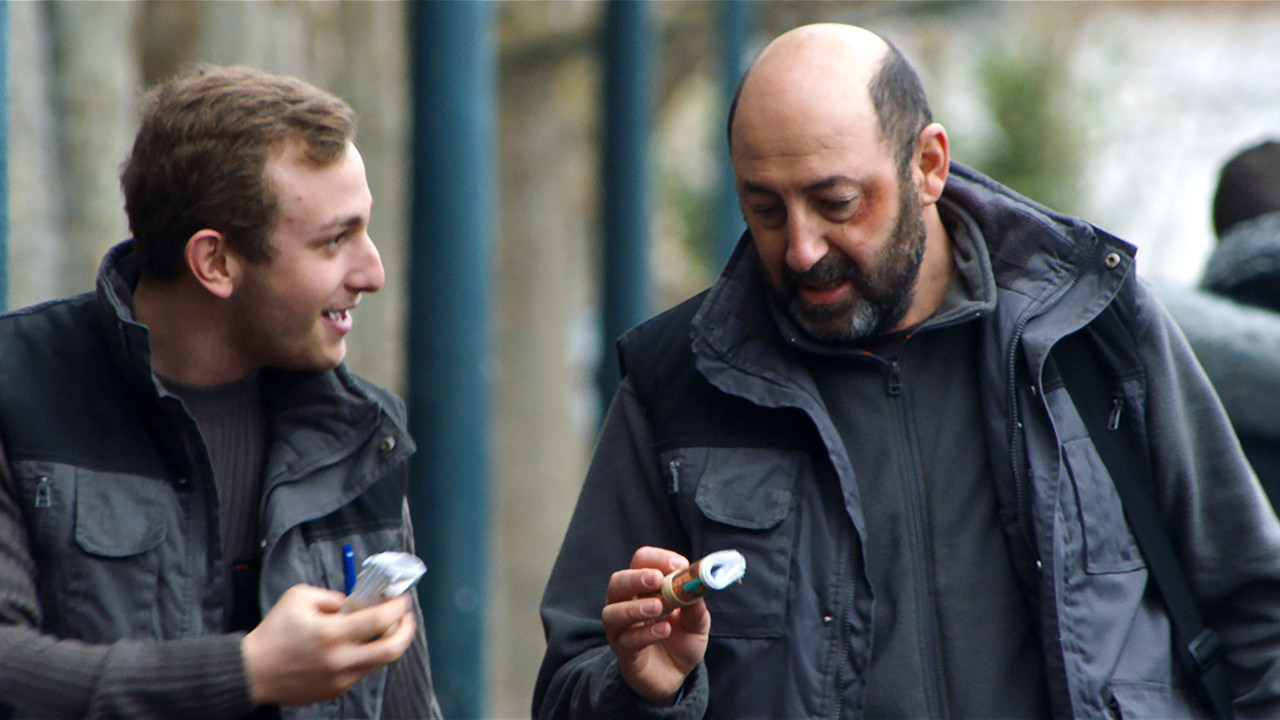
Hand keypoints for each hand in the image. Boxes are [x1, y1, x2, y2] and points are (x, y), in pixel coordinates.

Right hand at [241, 584, 415, 705]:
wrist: (253, 671)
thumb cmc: (274, 631)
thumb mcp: (300, 598)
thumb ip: (332, 597)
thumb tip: (356, 603)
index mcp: (332, 634)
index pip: (380, 620)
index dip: (398, 607)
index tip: (403, 599)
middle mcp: (340, 660)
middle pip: (392, 649)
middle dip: (407, 630)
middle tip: (406, 617)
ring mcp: (340, 679)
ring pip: (380, 662)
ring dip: (389, 643)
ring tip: (386, 629)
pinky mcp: (335, 691)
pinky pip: (361, 672)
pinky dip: (367, 657)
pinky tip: (359, 646)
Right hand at [602, 546, 709, 704]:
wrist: (676, 675)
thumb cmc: (682, 640)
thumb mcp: (697, 621)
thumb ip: (696, 605)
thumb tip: (696, 586)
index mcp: (644, 588)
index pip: (641, 561)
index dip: (658, 559)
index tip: (678, 565)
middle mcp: (625, 604)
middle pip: (618, 582)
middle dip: (636, 578)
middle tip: (657, 579)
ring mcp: (621, 629)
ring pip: (612, 612)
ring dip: (635, 607)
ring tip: (658, 607)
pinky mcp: (624, 652)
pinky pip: (626, 640)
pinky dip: (645, 633)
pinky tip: (664, 630)